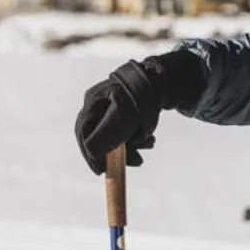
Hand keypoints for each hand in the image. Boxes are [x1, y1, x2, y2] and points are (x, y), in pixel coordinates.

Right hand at [74, 59, 176, 174]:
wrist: (164, 79)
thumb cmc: (141, 97)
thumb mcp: (123, 117)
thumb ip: (105, 135)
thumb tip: (92, 153)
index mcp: (93, 102)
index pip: (84, 134)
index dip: (91, 155)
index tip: (101, 171)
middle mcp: (99, 103)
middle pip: (99, 137)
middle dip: (116, 153)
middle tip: (133, 163)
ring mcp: (112, 105)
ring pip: (115, 135)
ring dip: (131, 146)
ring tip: (149, 144)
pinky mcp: (126, 109)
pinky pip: (126, 131)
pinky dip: (137, 139)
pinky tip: (149, 140)